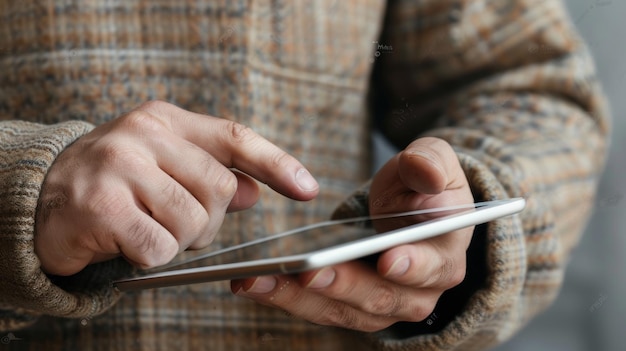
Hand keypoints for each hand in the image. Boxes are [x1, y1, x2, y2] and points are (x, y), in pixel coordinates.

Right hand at [35, 101, 318, 275]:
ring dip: (177, 241)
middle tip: (173, 221)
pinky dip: (151, 257)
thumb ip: (210, 176)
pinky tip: (126, 242)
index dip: (277, 164)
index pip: (235, 137)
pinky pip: (160, 248)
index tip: (309, 189)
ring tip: (145, 228)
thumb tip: (253, 191)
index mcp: (165, 120)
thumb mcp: (164, 168)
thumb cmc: (114, 183)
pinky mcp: (102, 205)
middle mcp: (144, 134)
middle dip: (207, 220)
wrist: (39, 199)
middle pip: (220, 189)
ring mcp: (120, 166)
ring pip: (192, 222)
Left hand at [231, 137, 472, 330]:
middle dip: (342, 284)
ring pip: (342, 310)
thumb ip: (430, 163)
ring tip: (258, 279)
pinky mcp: (351, 306)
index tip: (389, 259)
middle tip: (308, 271)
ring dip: (299, 298)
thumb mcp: (431, 161)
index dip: (413, 265)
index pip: (432, 266)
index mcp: (443, 253)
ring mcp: (382, 304)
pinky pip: (318, 308)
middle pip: (380, 296)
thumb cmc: (419, 185)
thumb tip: (427, 173)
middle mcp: (419, 290)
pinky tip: (254, 282)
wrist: (406, 208)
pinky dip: (286, 298)